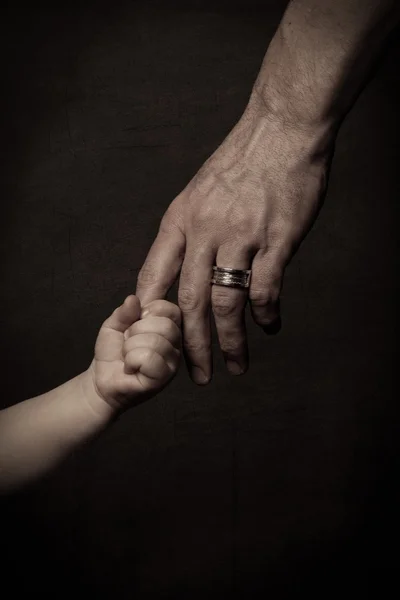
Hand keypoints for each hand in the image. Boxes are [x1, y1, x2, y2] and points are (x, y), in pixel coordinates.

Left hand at [87, 295, 180, 411]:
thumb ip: (124, 311)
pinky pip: (150, 358)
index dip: (147, 312)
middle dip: (137, 331)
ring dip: (131, 347)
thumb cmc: (112, 352)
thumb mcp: (114, 324)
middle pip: (166, 325)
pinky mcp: (163, 378)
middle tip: (129, 342)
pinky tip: (131, 367)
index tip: (134, 324)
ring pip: (156, 342)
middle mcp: (175, 344)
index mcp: (168, 327)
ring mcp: (172, 362)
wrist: (101, 379)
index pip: (170, 309)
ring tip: (128, 355)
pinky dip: (132, 360)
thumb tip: (133, 299)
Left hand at [136, 102, 333, 383]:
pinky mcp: (275, 239)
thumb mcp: (197, 192)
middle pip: (188, 302)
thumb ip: (188, 231)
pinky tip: (269, 326)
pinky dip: (266, 314)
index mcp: (179, 220)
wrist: (281, 130)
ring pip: (225, 304)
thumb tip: (181, 269)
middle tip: (196, 376)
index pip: (154, 277)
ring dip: (230, 342)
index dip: (151, 316)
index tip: (154, 342)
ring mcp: (239, 236)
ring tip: (235, 366)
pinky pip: (265, 289)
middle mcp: (204, 232)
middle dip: (190, 346)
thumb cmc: (241, 163)